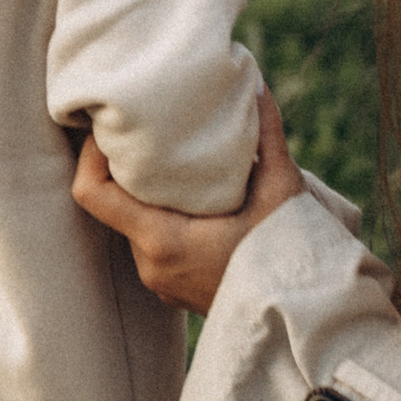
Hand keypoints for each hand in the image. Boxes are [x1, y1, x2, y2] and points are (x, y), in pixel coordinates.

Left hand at [72, 88, 304, 311]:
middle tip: (149, 130)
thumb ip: (265, 134)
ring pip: (137, 224)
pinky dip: (167, 217)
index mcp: (163, 240)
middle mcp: (151, 265)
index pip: (92, 193)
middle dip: (127, 167)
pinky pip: (156, 245)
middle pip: (115, 205)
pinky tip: (196, 196)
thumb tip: (254, 83)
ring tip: (177, 160)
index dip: (90, 154)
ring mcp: (161, 282)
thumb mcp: (283, 190)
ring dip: (151, 194)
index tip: (110, 127)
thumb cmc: (295, 257)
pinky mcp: (175, 289)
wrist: (310, 317)